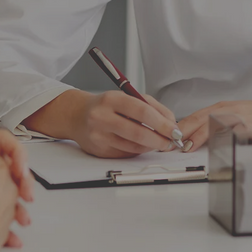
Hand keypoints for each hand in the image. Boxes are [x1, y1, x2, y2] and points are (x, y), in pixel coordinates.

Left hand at [0, 156, 24, 251]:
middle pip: (9, 172)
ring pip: (6, 198)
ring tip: (23, 220)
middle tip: (27, 196)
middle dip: (23, 183)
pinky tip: (11, 239)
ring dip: (19, 208)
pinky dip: (7, 231)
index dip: (15, 154)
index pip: (0, 145)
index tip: (20, 170)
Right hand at [25, 89, 182, 157]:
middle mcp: (102, 117)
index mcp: (111, 99)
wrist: (77, 116)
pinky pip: (126, 154)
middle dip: (159, 139)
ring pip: (133, 146)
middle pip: (137, 132)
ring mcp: (99, 136)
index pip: (141, 111)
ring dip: (151, 146)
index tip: (175, 130)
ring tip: (160, 143)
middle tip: (171, 141)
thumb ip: (151, 106)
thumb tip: (171, 123)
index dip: (162, 123)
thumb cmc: (106, 106)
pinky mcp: (99, 151)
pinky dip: (139, 151)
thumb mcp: (126, 97)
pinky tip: (143, 145)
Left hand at [176, 93, 251, 149]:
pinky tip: (216, 146)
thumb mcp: (241, 118)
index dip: (181, 128)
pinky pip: (236, 132)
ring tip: (187, 147)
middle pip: (200, 118)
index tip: (168, 139)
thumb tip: (199, 141)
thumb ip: (222, 126)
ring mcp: (242, 117)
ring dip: (200, 135)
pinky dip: (224, 139)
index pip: (195, 116)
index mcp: (225, 108)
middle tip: (172, 145)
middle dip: (185, 131)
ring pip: (215, 123)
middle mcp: (231, 110)